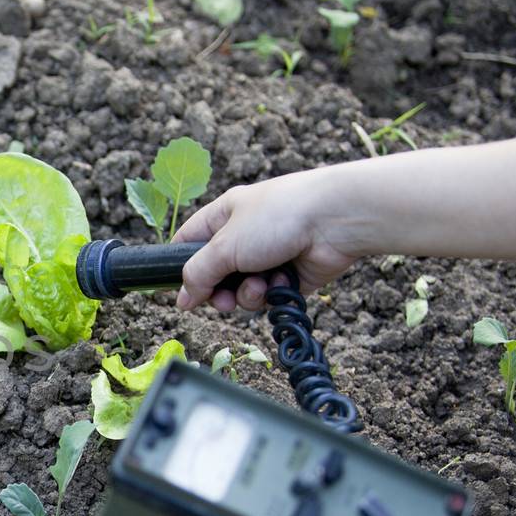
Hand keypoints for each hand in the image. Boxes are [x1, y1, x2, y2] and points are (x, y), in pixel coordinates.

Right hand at [173, 173, 361, 312]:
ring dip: (246, 294)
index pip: (188, 243)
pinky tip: (283, 280)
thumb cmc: (277, 217)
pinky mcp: (289, 276)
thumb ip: (197, 274)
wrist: (336, 220)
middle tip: (221, 300)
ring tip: (259, 284)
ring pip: (240, 291)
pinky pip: (267, 296)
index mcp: (223, 216)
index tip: (179, 291)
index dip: (179, 267)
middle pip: (214, 275)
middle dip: (217, 292)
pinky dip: (272, 292)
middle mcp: (243, 236)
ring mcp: (267, 256)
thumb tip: (181, 299)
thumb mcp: (224, 245)